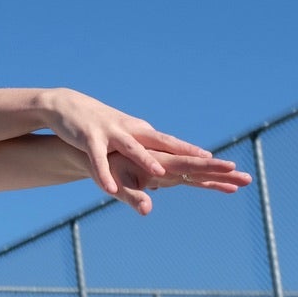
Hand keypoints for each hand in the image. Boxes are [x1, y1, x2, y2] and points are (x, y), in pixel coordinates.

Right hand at [41, 90, 249, 213]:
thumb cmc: (104, 130)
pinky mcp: (90, 139)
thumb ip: (146, 162)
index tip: (228, 165)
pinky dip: (103, 174)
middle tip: (213, 162)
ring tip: (161, 175)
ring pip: (132, 149)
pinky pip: (97, 160)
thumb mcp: (126, 147)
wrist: (68, 107)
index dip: (202, 157)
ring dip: (146, 161)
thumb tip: (166, 178)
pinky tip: (109, 189)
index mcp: (146, 136)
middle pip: (167, 145)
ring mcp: (113, 134)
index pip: (179, 148)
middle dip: (189, 155)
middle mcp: (136, 133)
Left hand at [108, 145, 252, 215]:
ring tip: (245, 182)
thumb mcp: (119, 184)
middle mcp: (170, 163)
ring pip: (201, 174)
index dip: (210, 166)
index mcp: (161, 160)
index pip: (190, 164)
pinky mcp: (169, 175)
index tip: (230, 166)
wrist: (102, 154)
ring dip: (222, 178)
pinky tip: (226, 189)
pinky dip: (209, 184)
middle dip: (224, 173)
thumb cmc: (109, 168)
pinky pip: (193, 180)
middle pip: (202, 168)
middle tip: (248, 178)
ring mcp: (171, 169)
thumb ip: (133, 196)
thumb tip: (146, 210)